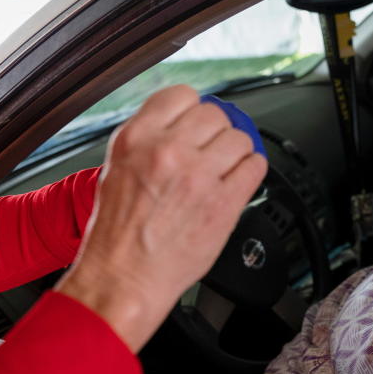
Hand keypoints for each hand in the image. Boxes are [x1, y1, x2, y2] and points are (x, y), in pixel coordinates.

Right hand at [57, 85, 266, 350]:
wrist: (125, 277)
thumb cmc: (117, 234)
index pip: (182, 95)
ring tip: (224, 169)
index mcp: (137, 138)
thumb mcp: (117, 169)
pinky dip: (251, 171)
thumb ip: (149, 140)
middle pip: (215, 115)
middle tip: (210, 152)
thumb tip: (181, 123)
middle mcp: (169, 151)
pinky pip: (255, 167)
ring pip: (240, 138)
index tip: (196, 124)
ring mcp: (199, 176)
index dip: (193, 110)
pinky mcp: (224, 202)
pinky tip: (238, 181)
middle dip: (215, 133)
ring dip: (236, 152)